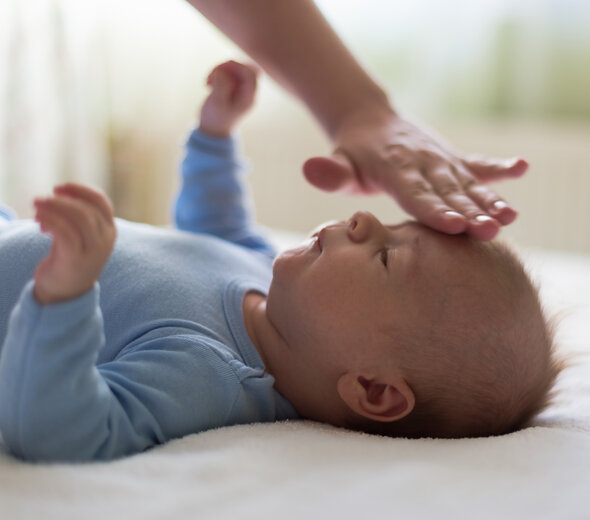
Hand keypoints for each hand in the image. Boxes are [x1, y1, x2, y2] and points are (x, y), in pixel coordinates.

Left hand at [33, 183, 116, 304]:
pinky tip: (39, 224)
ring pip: (79, 219)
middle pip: (88, 210)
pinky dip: (52, 222)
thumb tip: (60, 193)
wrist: (65, 293)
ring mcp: (93, 252)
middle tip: (39, 199)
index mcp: (109, 231)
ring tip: (36, 208)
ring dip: (54, 209)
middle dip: (62, 200)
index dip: (81, 190)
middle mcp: (105, 241)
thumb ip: (76, 216)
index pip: (102, 203)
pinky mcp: (77, 261)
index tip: (60, 187)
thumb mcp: (78, 234)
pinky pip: (66, 234)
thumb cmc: (68, 258)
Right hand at [199, 60, 259, 137]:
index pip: (251, 75)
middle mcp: (249, 93)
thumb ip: (221, 86)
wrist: (212, 130)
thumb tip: (222, 71)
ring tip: (207, 82)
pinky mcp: (233, 87)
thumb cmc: (215, 119)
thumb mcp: (216, 103)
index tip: (221, 67)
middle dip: (229, 67)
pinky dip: (218, 73)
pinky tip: (208, 84)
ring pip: (236, 69)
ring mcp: (241, 89)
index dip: (238, 66)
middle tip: (213, 74)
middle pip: (246, 69)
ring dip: (220, 70)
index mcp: (249, 99)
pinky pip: (228, 73)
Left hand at [303, 109, 527, 240]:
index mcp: (394, 167)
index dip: (434, 209)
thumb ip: (331, 173)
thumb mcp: (340, 163)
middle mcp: (423, 162)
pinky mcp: (453, 159)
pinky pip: (478, 163)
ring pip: (468, 183)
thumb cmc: (353, 154)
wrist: (372, 120)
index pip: (414, 193)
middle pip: (448, 191)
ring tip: (510, 217)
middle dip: (470, 212)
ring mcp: (441, 159)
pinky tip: (521, 168)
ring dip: (490, 200)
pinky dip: (499, 168)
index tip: (454, 225)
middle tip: (489, 231)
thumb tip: (311, 169)